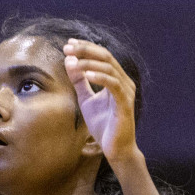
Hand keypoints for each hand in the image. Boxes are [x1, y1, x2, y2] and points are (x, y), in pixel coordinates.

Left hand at [62, 39, 138, 168]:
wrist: (115, 149)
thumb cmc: (103, 125)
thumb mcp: (86, 100)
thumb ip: (79, 82)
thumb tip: (69, 61)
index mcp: (116, 79)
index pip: (102, 56)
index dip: (86, 47)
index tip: (68, 44)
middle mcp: (124, 82)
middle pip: (106, 56)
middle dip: (85, 50)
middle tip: (68, 48)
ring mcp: (126, 92)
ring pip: (109, 68)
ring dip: (89, 62)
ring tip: (73, 62)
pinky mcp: (125, 103)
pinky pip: (114, 85)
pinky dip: (100, 77)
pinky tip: (86, 74)